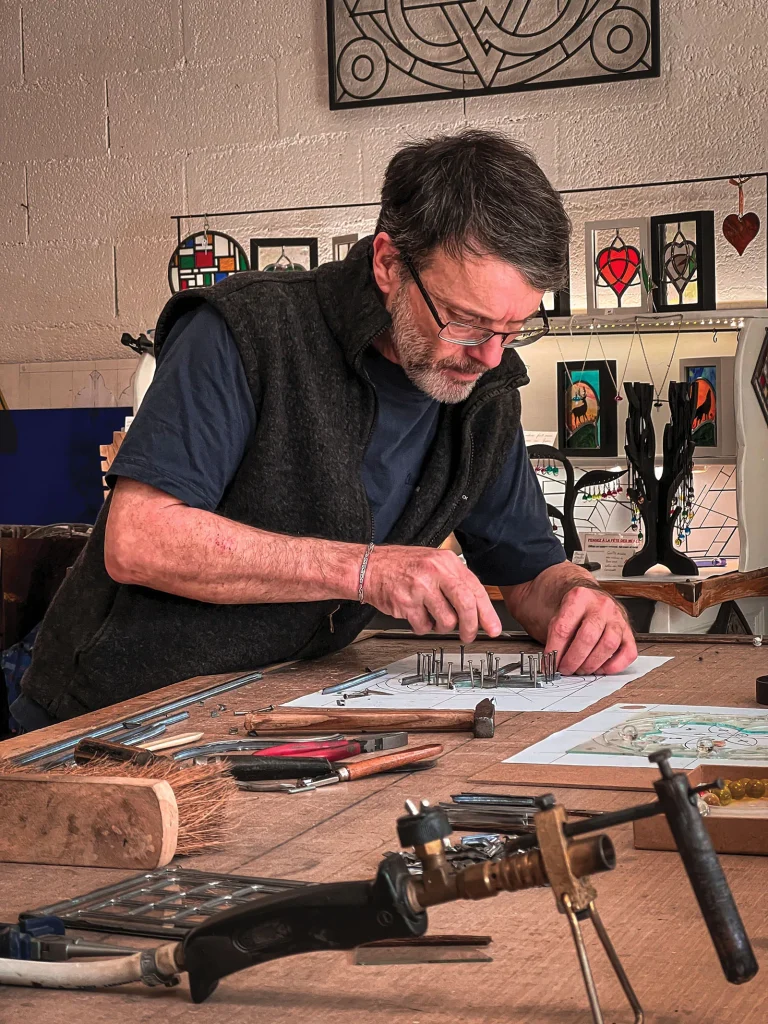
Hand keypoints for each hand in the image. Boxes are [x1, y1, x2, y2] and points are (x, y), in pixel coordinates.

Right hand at [364, 545, 500, 642]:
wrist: (368, 567)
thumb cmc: (401, 566)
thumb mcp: (433, 563)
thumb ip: (454, 581)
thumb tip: (476, 608)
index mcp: (446, 562)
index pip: (475, 589)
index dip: (487, 613)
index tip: (493, 628)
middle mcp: (434, 572)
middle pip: (465, 605)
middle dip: (471, 626)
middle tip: (468, 636)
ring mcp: (420, 588)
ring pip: (446, 621)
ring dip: (442, 627)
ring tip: (433, 619)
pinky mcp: (406, 603)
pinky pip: (424, 626)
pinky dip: (422, 627)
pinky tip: (416, 616)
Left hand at [545, 585, 636, 675]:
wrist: (590, 598)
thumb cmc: (572, 610)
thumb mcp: (557, 614)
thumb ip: (555, 636)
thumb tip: (551, 661)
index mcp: (579, 597)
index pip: (564, 628)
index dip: (555, 650)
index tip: (549, 663)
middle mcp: (601, 605)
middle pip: (588, 637)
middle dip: (573, 659)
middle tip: (565, 669)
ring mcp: (618, 618)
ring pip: (609, 645)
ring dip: (592, 664)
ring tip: (580, 669)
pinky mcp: (629, 631)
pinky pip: (628, 652)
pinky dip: (614, 666)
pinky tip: (600, 669)